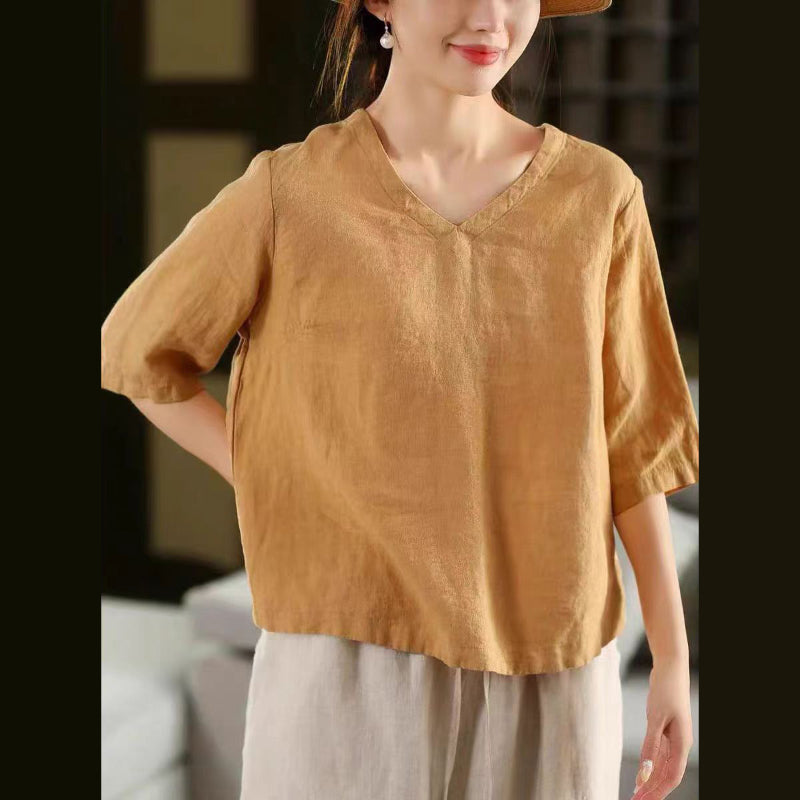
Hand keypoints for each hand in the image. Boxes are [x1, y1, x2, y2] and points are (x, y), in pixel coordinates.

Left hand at [630, 656, 693, 798]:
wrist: (670, 668)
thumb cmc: (665, 690)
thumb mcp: (655, 717)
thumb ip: (650, 745)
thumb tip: (645, 771)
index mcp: (682, 743)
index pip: (672, 776)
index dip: (658, 792)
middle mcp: (680, 744)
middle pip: (667, 775)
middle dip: (653, 790)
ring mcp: (674, 737)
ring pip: (663, 766)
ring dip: (651, 780)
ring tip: (636, 793)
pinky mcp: (665, 729)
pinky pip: (659, 754)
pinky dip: (651, 765)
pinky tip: (642, 773)